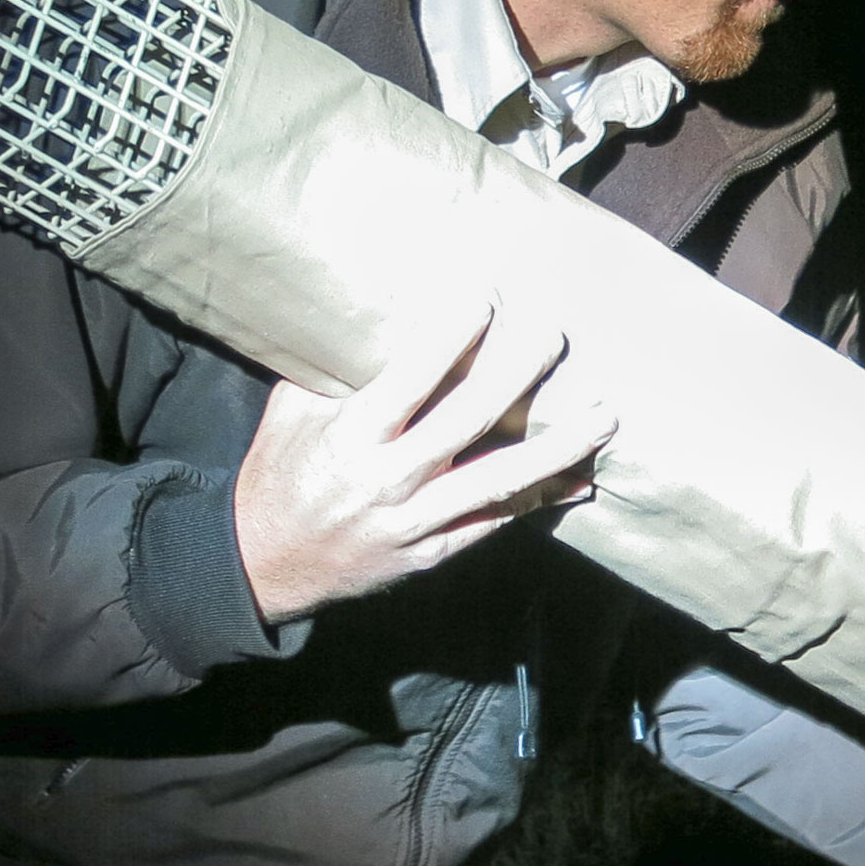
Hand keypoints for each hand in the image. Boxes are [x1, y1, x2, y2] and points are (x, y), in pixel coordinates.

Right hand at [230, 300, 613, 622]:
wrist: (260, 567)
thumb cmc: (278, 474)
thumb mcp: (292, 412)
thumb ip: (336, 369)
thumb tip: (379, 310)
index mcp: (351, 436)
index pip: (414, 375)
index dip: (455, 334)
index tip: (488, 298)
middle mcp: (387, 478)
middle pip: (469, 418)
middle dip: (518, 374)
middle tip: (555, 338)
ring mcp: (413, 521)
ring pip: (498, 479)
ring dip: (556, 447)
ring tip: (604, 418)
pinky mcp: (430, 554)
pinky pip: (494, 524)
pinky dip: (539, 501)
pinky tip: (578, 482)